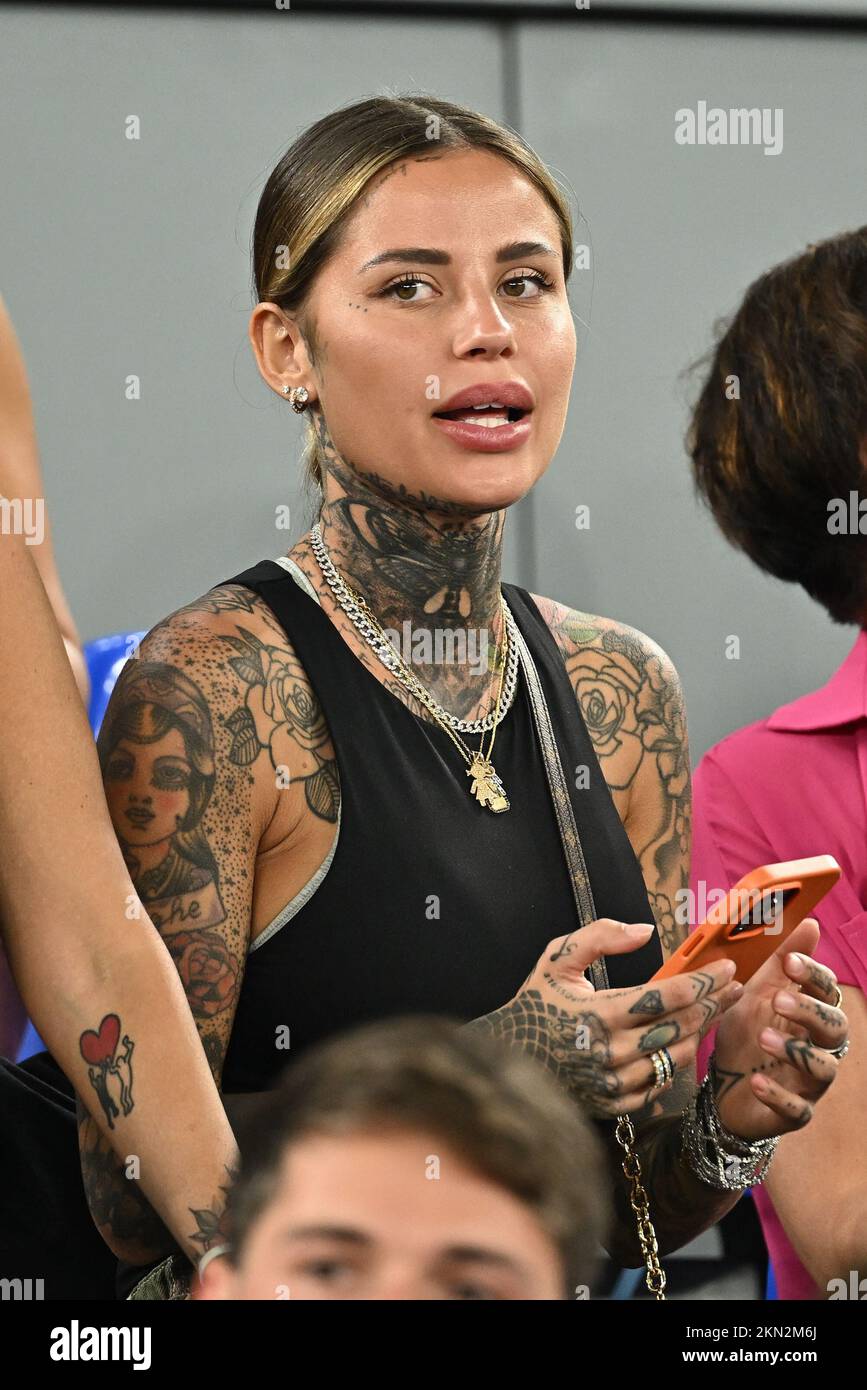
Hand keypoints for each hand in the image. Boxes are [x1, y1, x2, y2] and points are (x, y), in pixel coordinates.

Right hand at [495, 919, 742, 1116]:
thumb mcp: (558, 958)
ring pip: (676, 1057)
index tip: (726, 967)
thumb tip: (646, 931)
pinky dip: (676, 1064)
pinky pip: (659, 1084)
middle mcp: (611, 1051)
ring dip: (701, 1032)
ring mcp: (614, 1082)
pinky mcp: (614, 1104)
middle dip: (714, 1003)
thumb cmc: (537, 1001)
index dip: (702, 981)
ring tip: (715, 1011)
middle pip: (680, 1026)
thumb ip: (601, 936)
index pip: (667, 996)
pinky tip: (684, 1043)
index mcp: (599, 1013)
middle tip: (734, 987)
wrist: (510, 1054)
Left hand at [713, 918, 848, 1140]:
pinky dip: (778, 1095)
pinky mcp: (794, 1113)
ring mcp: (809, 1083)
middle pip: (836, 1029)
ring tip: (763, 1038)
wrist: (721, 1087)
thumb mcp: (755, 993)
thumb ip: (780, 962)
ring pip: (823, 1069)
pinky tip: (756, 1082)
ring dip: (796, 1052)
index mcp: (811, 1014)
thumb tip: (810, 922)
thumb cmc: (746, 1034)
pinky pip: (798, 1109)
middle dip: (811, 1012)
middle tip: (778, 1000)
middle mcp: (818, 1048)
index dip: (814, 976)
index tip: (791, 961)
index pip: (828, 991)